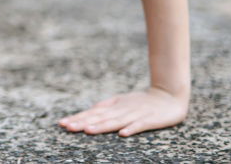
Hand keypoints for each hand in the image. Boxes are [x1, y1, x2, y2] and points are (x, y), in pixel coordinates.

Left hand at [58, 87, 188, 136]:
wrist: (168, 95)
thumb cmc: (142, 101)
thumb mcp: (122, 101)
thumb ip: (106, 106)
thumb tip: (89, 111)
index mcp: (114, 106)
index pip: (92, 114)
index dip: (78, 118)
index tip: (63, 123)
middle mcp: (122, 110)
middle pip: (100, 118)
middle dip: (83, 122)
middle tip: (67, 127)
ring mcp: (135, 114)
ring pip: (116, 121)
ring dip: (102, 126)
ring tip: (88, 131)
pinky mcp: (150, 119)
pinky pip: (139, 125)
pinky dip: (131, 128)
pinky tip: (122, 134)